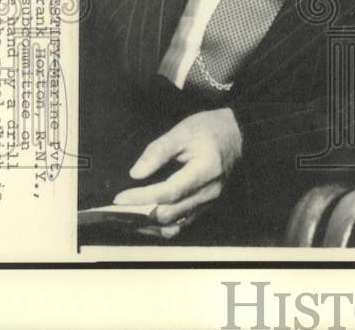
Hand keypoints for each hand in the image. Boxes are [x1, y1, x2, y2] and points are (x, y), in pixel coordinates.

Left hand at [114, 108, 241, 238]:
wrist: (237, 134)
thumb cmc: (209, 129)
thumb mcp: (183, 131)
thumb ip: (158, 151)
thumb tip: (136, 174)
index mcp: (207, 169)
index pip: (170, 192)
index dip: (142, 198)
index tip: (120, 198)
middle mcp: (210, 190)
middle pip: (171, 212)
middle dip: (141, 213)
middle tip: (117, 209)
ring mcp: (210, 201)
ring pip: (175, 224)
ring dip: (150, 223)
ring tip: (128, 216)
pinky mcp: (207, 206)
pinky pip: (182, 224)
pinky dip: (162, 225)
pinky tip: (146, 218)